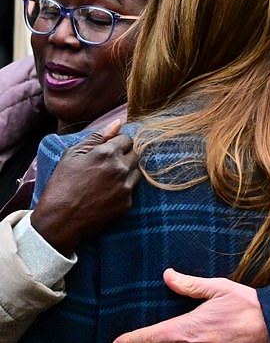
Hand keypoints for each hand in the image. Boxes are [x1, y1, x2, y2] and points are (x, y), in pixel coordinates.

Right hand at [31, 120, 139, 255]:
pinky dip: (123, 190)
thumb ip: (97, 136)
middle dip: (124, 156)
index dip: (117, 144)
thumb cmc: (62, 184)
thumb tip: (118, 122)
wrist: (60, 219)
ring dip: (126, 172)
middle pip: (135, 155)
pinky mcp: (127, 204)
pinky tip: (106, 194)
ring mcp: (126, 187)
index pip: (127, 139)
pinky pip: (131, 191)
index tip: (107, 151)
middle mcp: (121, 168)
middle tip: (107, 165)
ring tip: (107, 180)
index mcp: (107, 153)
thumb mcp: (73, 154)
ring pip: (136, 172)